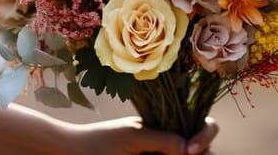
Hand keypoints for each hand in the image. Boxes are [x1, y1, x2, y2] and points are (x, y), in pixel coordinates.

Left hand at [65, 116, 218, 154]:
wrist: (73, 154)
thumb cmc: (101, 142)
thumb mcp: (134, 138)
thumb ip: (164, 140)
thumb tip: (191, 149)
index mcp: (166, 125)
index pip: (202, 125)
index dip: (205, 135)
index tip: (191, 149)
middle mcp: (167, 141)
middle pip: (199, 146)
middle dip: (201, 150)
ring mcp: (158, 154)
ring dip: (190, 153)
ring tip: (184, 154)